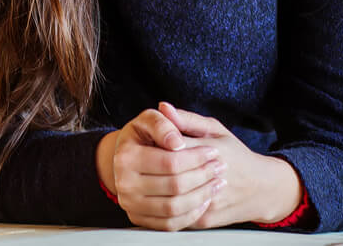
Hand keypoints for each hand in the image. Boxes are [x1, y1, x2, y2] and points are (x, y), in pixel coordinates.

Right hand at [96, 108, 226, 230]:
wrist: (128, 158)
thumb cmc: (144, 136)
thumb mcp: (151, 119)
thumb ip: (164, 123)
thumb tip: (176, 142)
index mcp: (126, 156)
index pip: (170, 162)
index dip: (197, 157)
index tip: (213, 151)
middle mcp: (124, 182)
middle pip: (175, 185)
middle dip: (203, 176)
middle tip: (219, 167)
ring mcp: (130, 203)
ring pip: (174, 207)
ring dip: (201, 196)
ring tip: (215, 183)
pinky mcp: (138, 217)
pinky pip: (170, 224)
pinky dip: (191, 214)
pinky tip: (203, 199)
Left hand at [158, 101, 302, 227]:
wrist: (262, 189)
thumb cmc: (237, 156)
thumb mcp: (216, 130)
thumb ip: (187, 119)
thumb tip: (162, 107)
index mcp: (213, 151)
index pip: (172, 146)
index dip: (156, 143)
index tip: (149, 141)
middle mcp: (211, 178)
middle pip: (168, 173)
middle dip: (152, 167)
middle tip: (145, 161)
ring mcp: (208, 201)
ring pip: (169, 197)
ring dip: (155, 187)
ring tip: (151, 176)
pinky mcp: (204, 220)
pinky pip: (174, 215)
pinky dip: (164, 204)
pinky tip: (161, 194)